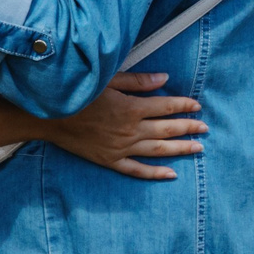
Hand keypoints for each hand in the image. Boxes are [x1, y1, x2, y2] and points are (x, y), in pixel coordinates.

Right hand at [35, 72, 206, 181]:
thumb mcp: (107, 79)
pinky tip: (171, 174)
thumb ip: (137, 81)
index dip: (184, 106)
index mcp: (131, 108)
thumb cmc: (77, 93)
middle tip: (205, 128)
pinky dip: (155, 173)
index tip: (197, 106)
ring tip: (198, 148)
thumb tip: (164, 79)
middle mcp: (131, 130)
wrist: (48, 116)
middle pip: (167, 130)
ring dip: (180, 149)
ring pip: (158, 151)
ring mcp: (122, 148)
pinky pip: (137, 170)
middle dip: (188, 128)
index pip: (166, 106)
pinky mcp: (110, 160)